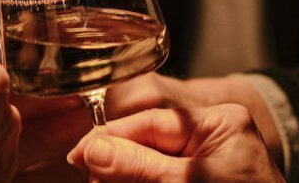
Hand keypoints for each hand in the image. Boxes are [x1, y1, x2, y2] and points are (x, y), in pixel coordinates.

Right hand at [108, 73, 284, 169]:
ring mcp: (208, 164)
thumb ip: (138, 167)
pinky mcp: (200, 181)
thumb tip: (91, 150)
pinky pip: (162, 176)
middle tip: (92, 181)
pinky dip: (142, 181)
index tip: (78, 154)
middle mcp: (214, 137)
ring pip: (149, 165)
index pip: (153, 122)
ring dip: (124, 177)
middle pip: (147, 143)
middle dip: (117, 164)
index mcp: (220, 123)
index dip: (111, 138)